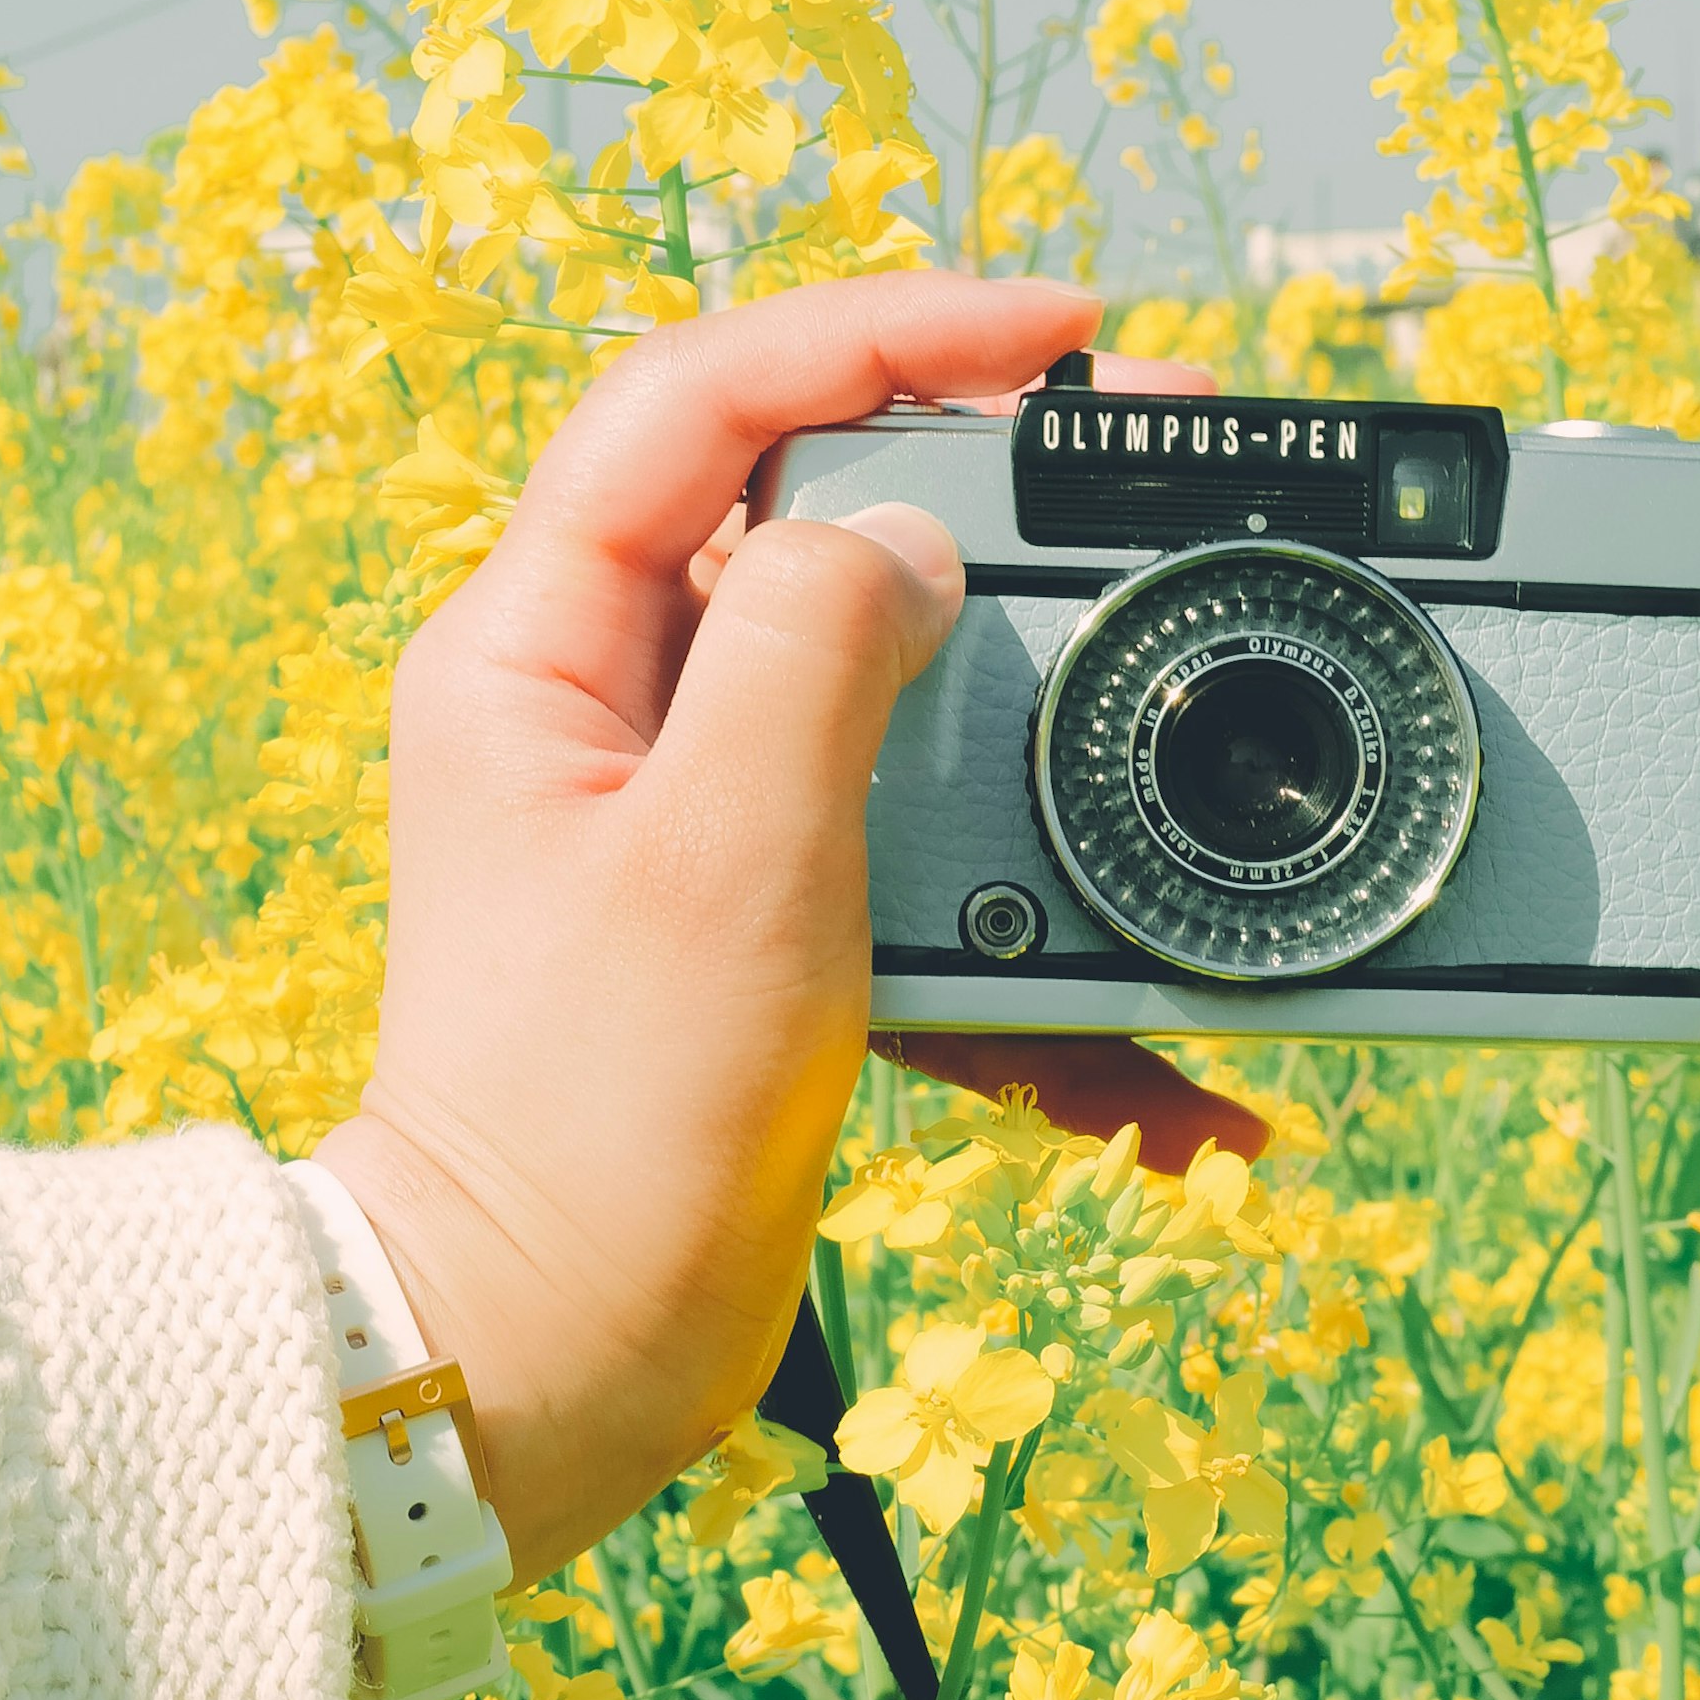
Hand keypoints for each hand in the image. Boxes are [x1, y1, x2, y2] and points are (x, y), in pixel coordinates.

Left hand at [318, 281, 1263, 1576]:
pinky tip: (1139, 1054)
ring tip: (1161, 747)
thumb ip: (816, 648)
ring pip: (895, 703)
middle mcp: (596, 704)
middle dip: (1004, 516)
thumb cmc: (594, 1126)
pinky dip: (1036, 946)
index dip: (886, 329)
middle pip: (818, 523)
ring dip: (1039, 751)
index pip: (709, 398)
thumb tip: (904, 538)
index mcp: (538, 644)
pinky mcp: (754, 930)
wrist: (543, 1369)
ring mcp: (678, 818)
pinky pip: (922, 873)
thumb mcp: (728, 853)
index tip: (1058, 333)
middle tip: (1154, 481)